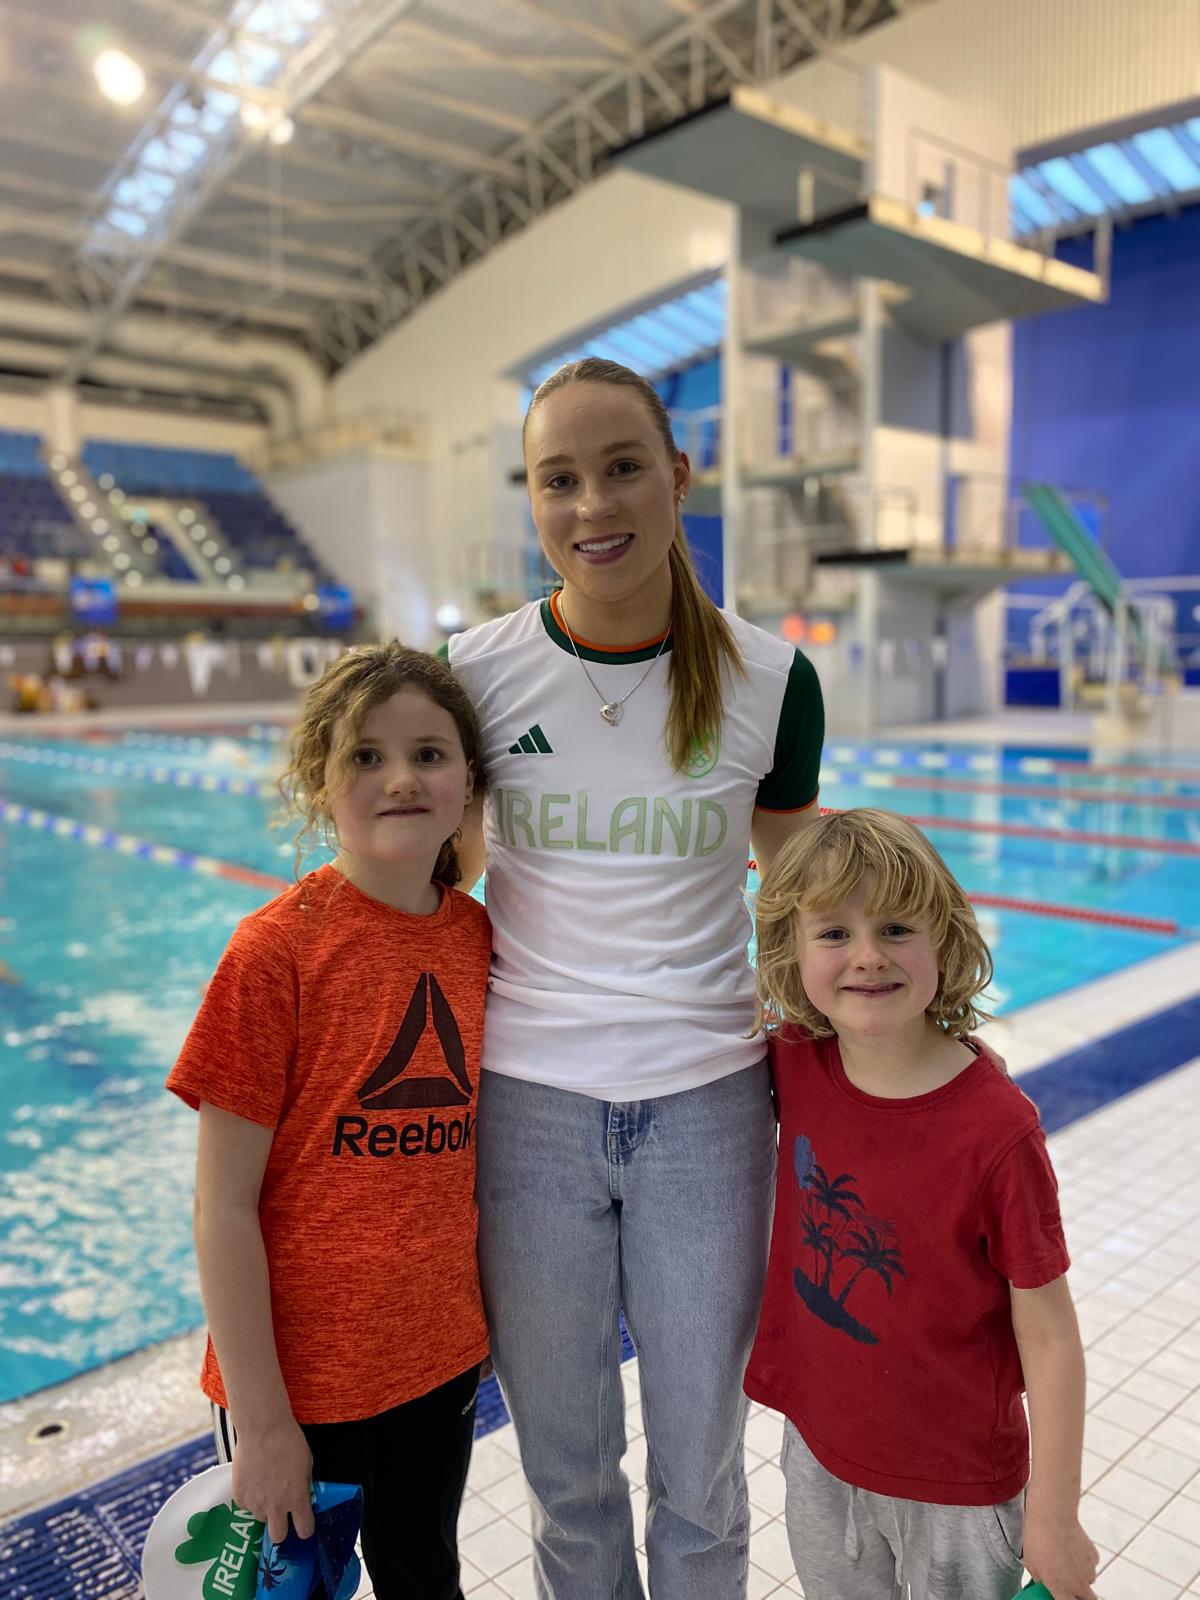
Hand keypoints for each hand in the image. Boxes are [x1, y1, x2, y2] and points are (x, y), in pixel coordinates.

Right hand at [230, 1414, 314, 1543]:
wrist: (262, 1429)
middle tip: (281, 1514)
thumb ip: (304, 1485)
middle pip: (278, 1537)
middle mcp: (276, 1507)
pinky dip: (251, 1496)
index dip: (305, 1528)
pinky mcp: (240, 1497)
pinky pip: (247, 1505)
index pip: (305, 1530)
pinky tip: (254, 1478)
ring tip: (265, 1486)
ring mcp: (256, 1504)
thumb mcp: (307, 1463)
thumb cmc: (289, 1441)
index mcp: (297, 1499)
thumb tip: (303, 1494)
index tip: (303, 1523)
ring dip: (265, 1509)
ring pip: (261, 1518)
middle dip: (281, 1528)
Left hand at [1024, 1510, 1098, 1599]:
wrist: (1053, 1517)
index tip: (1063, 1596)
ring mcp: (1089, 1571)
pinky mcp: (1094, 1556)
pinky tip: (1071, 1547)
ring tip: (1066, 1559)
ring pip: (1089, 1580)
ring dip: (1081, 1576)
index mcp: (1062, 1590)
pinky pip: (1090, 1564)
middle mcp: (1079, 1585)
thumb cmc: (1038, 1540)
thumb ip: (1041, 1579)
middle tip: (1073, 1589)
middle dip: (1083, 1597)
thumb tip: (1043, 1581)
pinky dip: (1083, 1560)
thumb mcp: (1031, 1564)